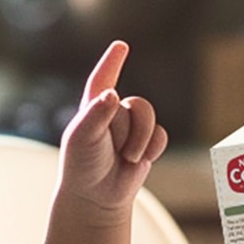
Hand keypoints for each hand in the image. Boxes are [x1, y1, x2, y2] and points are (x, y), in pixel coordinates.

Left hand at [57, 41, 167, 210]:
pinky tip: (138, 162)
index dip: (112, 62)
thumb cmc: (82, 165)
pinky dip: (151, 150)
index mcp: (93, 106)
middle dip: (130, 131)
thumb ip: (97, 115)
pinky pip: (161, 136)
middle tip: (114, 152)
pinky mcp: (146, 143)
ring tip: (126, 160)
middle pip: (138, 105)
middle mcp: (113, 112)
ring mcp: (131, 127)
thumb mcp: (83, 139)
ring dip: (140, 141)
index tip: (121, 46)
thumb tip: (113, 94)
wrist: (96, 197)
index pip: (103, 79)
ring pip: (151, 118)